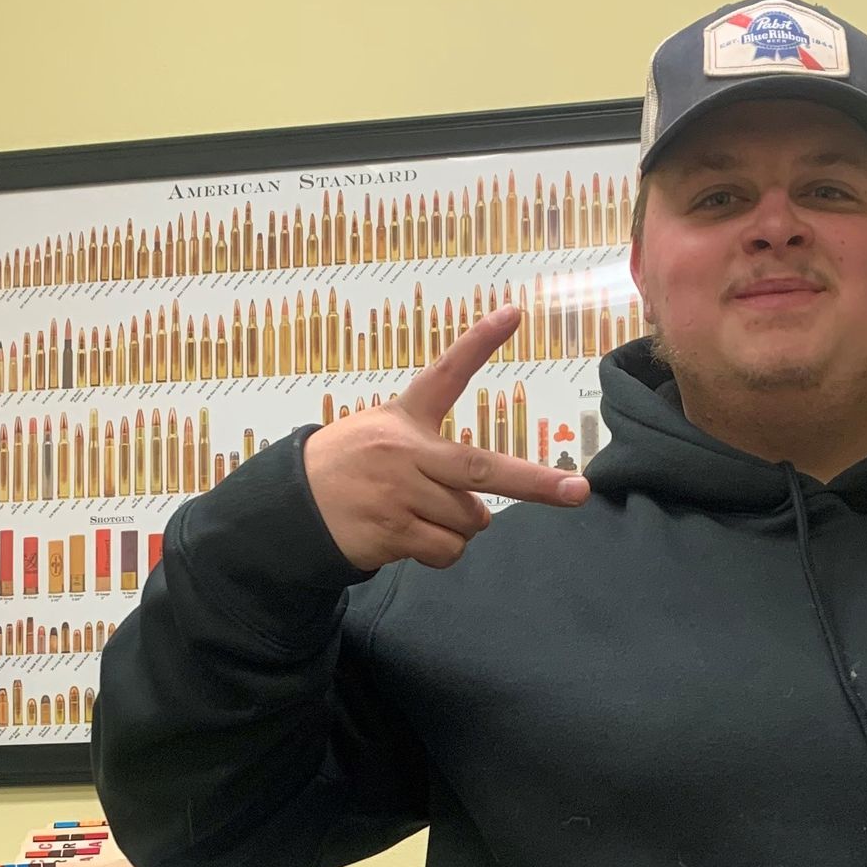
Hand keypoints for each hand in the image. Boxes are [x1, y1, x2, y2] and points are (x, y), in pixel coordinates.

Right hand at [304, 305, 590, 570]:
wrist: (290, 507)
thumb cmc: (348, 470)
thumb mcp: (380, 436)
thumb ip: (432, 456)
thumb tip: (483, 505)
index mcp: (405, 418)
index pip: (446, 374)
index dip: (479, 344)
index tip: (514, 314)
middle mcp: (405, 451)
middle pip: (483, 469)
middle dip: (536, 484)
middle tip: (576, 491)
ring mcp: (399, 491)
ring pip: (469, 520)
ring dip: (457, 527)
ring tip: (417, 514)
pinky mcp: (391, 529)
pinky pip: (447, 550)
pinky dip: (441, 552)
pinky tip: (410, 537)